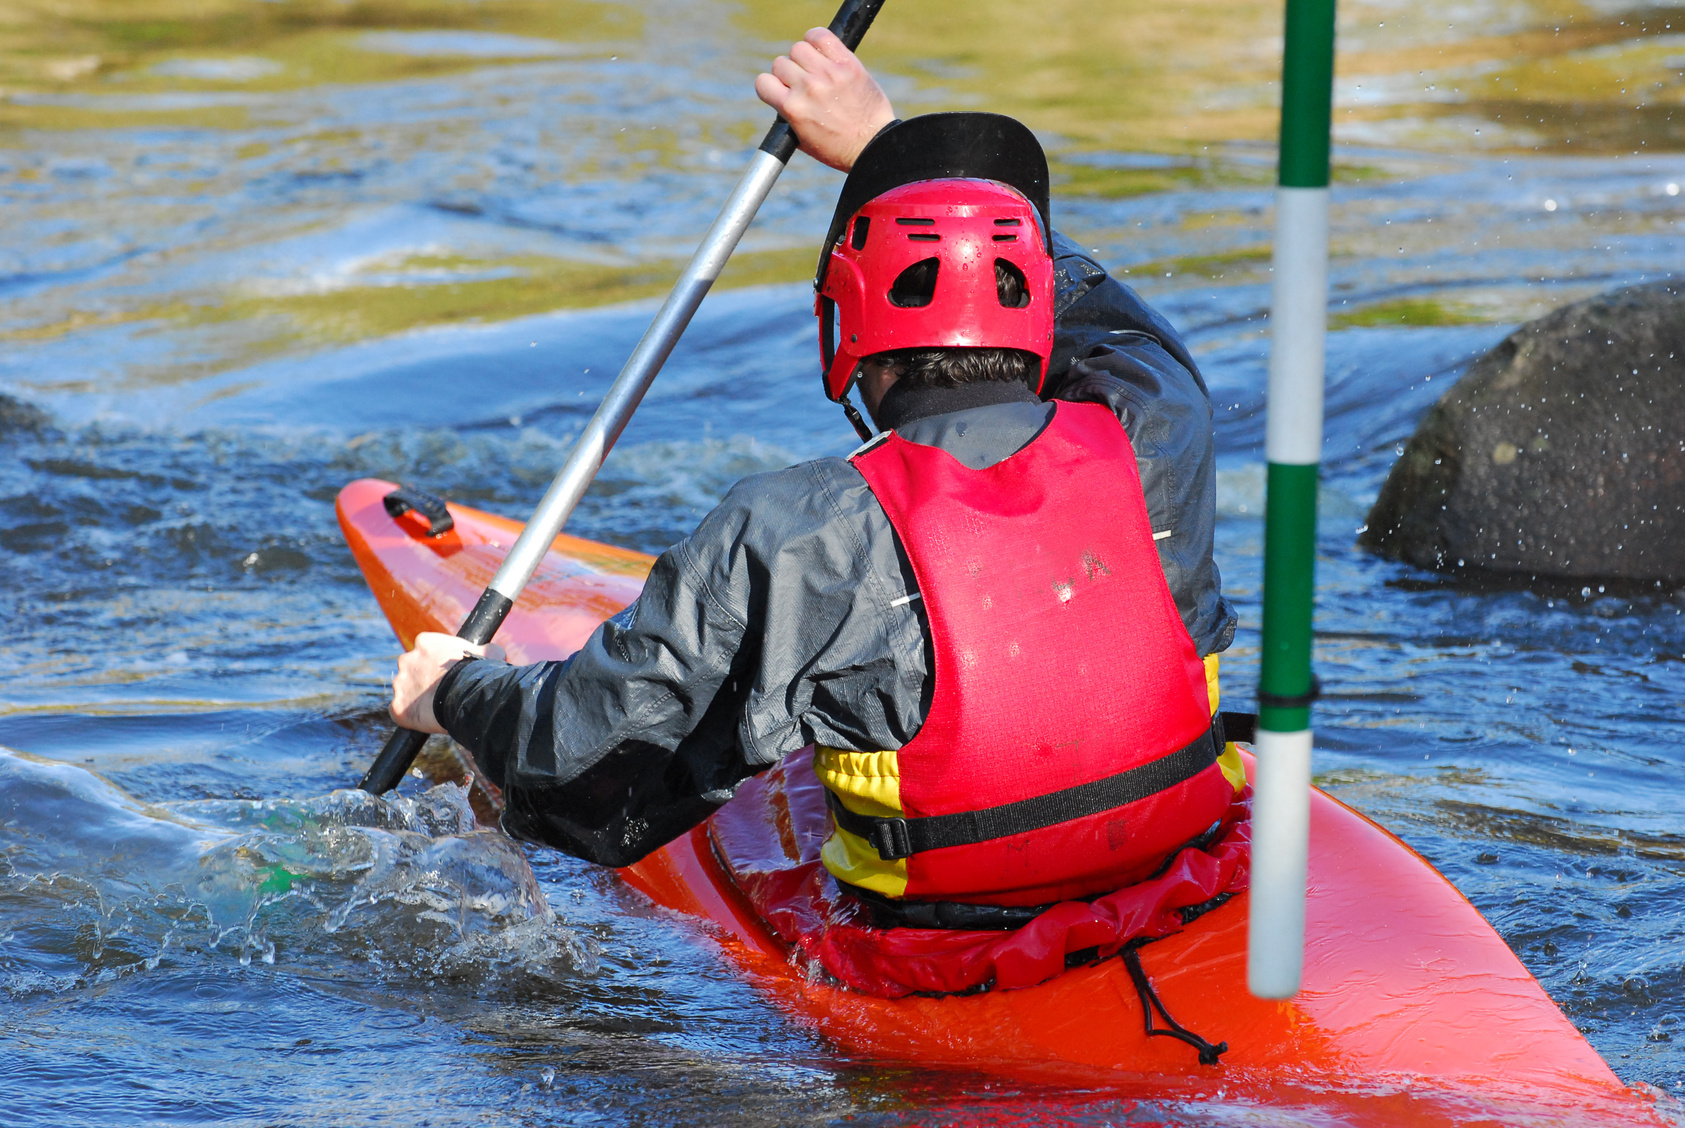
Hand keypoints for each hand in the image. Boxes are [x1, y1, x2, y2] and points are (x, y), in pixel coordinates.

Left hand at [390, 631, 505, 733]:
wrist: (467, 697)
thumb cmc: (478, 673)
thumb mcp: (491, 654)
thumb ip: (487, 650)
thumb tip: (494, 652)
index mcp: (425, 642)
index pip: (426, 649)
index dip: (437, 661)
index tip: (447, 671)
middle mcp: (407, 660)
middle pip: (412, 669)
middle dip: (423, 678)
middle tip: (440, 690)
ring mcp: (400, 684)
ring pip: (405, 690)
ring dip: (416, 697)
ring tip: (435, 707)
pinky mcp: (397, 707)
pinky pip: (399, 712)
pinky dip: (410, 716)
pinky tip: (425, 719)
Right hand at [755, 27, 895, 171]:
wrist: (872, 145)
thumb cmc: (837, 148)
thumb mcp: (802, 140)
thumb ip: (787, 115)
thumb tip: (780, 93)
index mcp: (793, 109)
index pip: (763, 82)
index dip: (771, 87)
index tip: (782, 91)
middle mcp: (807, 88)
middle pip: (781, 63)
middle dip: (790, 75)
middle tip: (805, 85)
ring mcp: (828, 74)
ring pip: (799, 48)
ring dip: (804, 57)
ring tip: (815, 69)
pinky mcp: (847, 64)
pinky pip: (821, 36)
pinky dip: (817, 39)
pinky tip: (822, 51)